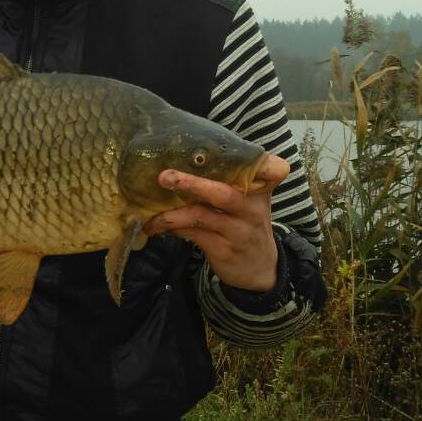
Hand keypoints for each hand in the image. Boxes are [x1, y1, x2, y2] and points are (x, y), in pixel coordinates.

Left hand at [144, 154, 290, 291]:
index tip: (220, 152)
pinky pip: (193, 234)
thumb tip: (182, 163)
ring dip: (172, 214)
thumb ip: (229, 182)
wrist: (261, 268)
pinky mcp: (224, 250)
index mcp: (260, 190)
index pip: (269, 171)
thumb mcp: (249, 202)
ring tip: (151, 215)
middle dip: (191, 183)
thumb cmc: (246, 224)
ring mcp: (238, 231)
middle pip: (222, 193)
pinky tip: (157, 227)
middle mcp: (252, 209)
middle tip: (164, 177)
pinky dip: (173, 228)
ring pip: (201, 216)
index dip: (262, 164)